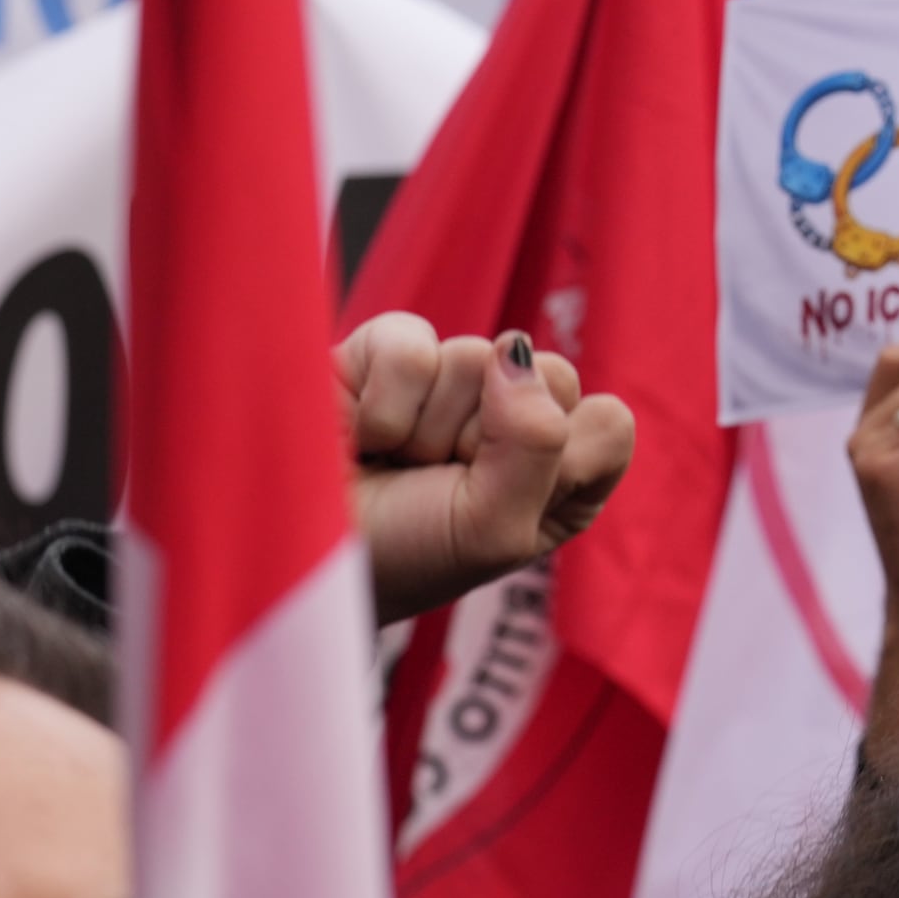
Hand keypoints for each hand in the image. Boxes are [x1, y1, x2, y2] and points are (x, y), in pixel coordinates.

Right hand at [339, 313, 638, 624]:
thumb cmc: (402, 556)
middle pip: (555, 375)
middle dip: (489, 442)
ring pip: (480, 357)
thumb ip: (537, 444)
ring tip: (394, 462)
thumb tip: (514, 349)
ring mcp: (455, 381)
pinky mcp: (389, 350)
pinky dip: (382, 402)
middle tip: (439, 481)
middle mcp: (518, 420)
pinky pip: (412, 342)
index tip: (500, 504)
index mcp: (564, 474)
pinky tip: (360, 433)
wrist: (289, 551)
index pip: (608, 423)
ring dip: (427, 429)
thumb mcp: (494, 532)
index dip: (556, 462)